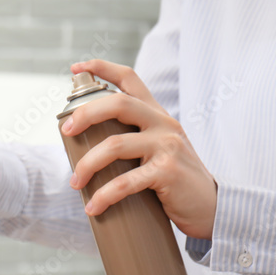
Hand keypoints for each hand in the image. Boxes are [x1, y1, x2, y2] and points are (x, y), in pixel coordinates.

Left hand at [64, 59, 217, 239]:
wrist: (209, 205)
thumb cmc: (173, 179)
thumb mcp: (157, 148)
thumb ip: (132, 138)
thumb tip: (84, 145)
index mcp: (155, 114)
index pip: (130, 79)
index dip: (102, 68)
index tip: (76, 67)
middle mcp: (162, 123)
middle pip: (118, 104)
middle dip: (85, 114)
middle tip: (65, 131)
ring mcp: (167, 145)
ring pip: (114, 145)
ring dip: (86, 166)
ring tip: (75, 184)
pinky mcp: (167, 171)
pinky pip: (125, 182)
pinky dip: (104, 196)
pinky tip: (94, 207)